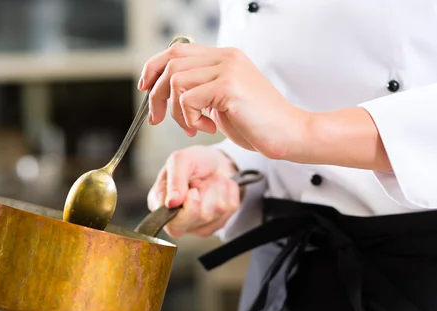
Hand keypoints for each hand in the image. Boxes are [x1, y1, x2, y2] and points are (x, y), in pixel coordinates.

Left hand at [138, 43, 309, 160]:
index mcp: (225, 58)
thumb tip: (170, 93)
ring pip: (176, 81)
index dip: (154, 67)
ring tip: (194, 126)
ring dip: (176, 111)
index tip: (146, 88)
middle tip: (157, 118)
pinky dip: (190, 119)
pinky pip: (187, 99)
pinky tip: (208, 128)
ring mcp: (228, 70)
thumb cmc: (260, 124)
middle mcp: (226, 58)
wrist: (290, 134)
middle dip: (155, 94)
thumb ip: (202, 91)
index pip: (177, 50)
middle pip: (171, 62)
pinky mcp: (228, 86)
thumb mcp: (223, 102)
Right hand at [147, 145, 241, 237]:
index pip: (173, 224)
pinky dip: (228, 191)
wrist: (215, 161)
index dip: (189, 207)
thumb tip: (171, 203)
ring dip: (216, 189)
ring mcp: (199, 224)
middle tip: (198, 181)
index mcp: (161, 206)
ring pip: (217, 212)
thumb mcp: (180, 160)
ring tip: (208, 181)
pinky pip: (230, 208)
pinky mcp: (219, 222)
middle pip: (200, 218)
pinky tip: (219, 187)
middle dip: (206, 194)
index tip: (193, 190)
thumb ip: (175, 180)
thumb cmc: (193, 161)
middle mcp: (178, 220)